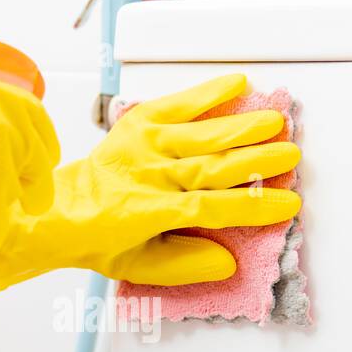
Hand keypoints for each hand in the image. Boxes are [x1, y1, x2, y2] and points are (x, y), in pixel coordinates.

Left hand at [0, 73, 300, 288]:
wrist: (61, 207)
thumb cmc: (105, 239)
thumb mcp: (141, 268)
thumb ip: (185, 266)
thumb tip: (227, 261)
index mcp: (149, 212)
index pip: (209, 208)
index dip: (251, 206)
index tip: (286, 205)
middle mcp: (148, 174)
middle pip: (210, 166)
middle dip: (255, 160)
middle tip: (291, 156)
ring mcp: (143, 144)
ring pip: (200, 133)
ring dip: (242, 125)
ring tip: (276, 121)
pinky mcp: (138, 122)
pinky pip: (177, 103)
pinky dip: (208, 92)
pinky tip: (238, 83)